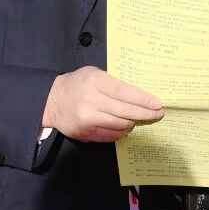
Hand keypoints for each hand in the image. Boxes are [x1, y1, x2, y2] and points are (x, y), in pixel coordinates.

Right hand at [42, 66, 163, 141]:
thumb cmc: (77, 84)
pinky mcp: (85, 133)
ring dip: (133, 123)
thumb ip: (114, 83)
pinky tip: (124, 125)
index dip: (143, 100)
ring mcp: (87, 119)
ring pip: (120, 125)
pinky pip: (110, 135)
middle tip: (158, 114)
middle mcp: (91, 101)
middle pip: (125, 111)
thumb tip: (140, 95)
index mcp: (95, 82)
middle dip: (145, 114)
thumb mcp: (95, 74)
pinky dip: (121, 131)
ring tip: (139, 118)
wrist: (51, 101)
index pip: (125, 92)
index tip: (157, 104)